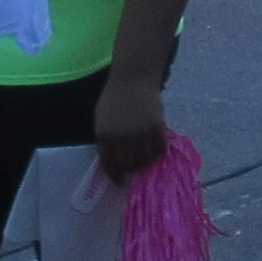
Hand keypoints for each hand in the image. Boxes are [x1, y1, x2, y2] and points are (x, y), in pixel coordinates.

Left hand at [90, 67, 169, 184]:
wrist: (133, 79)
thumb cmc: (114, 97)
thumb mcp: (101, 119)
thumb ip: (106, 138)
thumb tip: (113, 158)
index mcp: (104, 135)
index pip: (109, 163)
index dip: (115, 175)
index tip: (120, 181)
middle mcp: (122, 138)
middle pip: (128, 165)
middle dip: (131, 169)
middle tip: (135, 168)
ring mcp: (140, 134)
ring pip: (145, 160)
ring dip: (145, 163)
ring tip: (146, 159)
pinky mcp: (157, 129)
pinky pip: (159, 149)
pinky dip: (158, 153)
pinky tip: (156, 150)